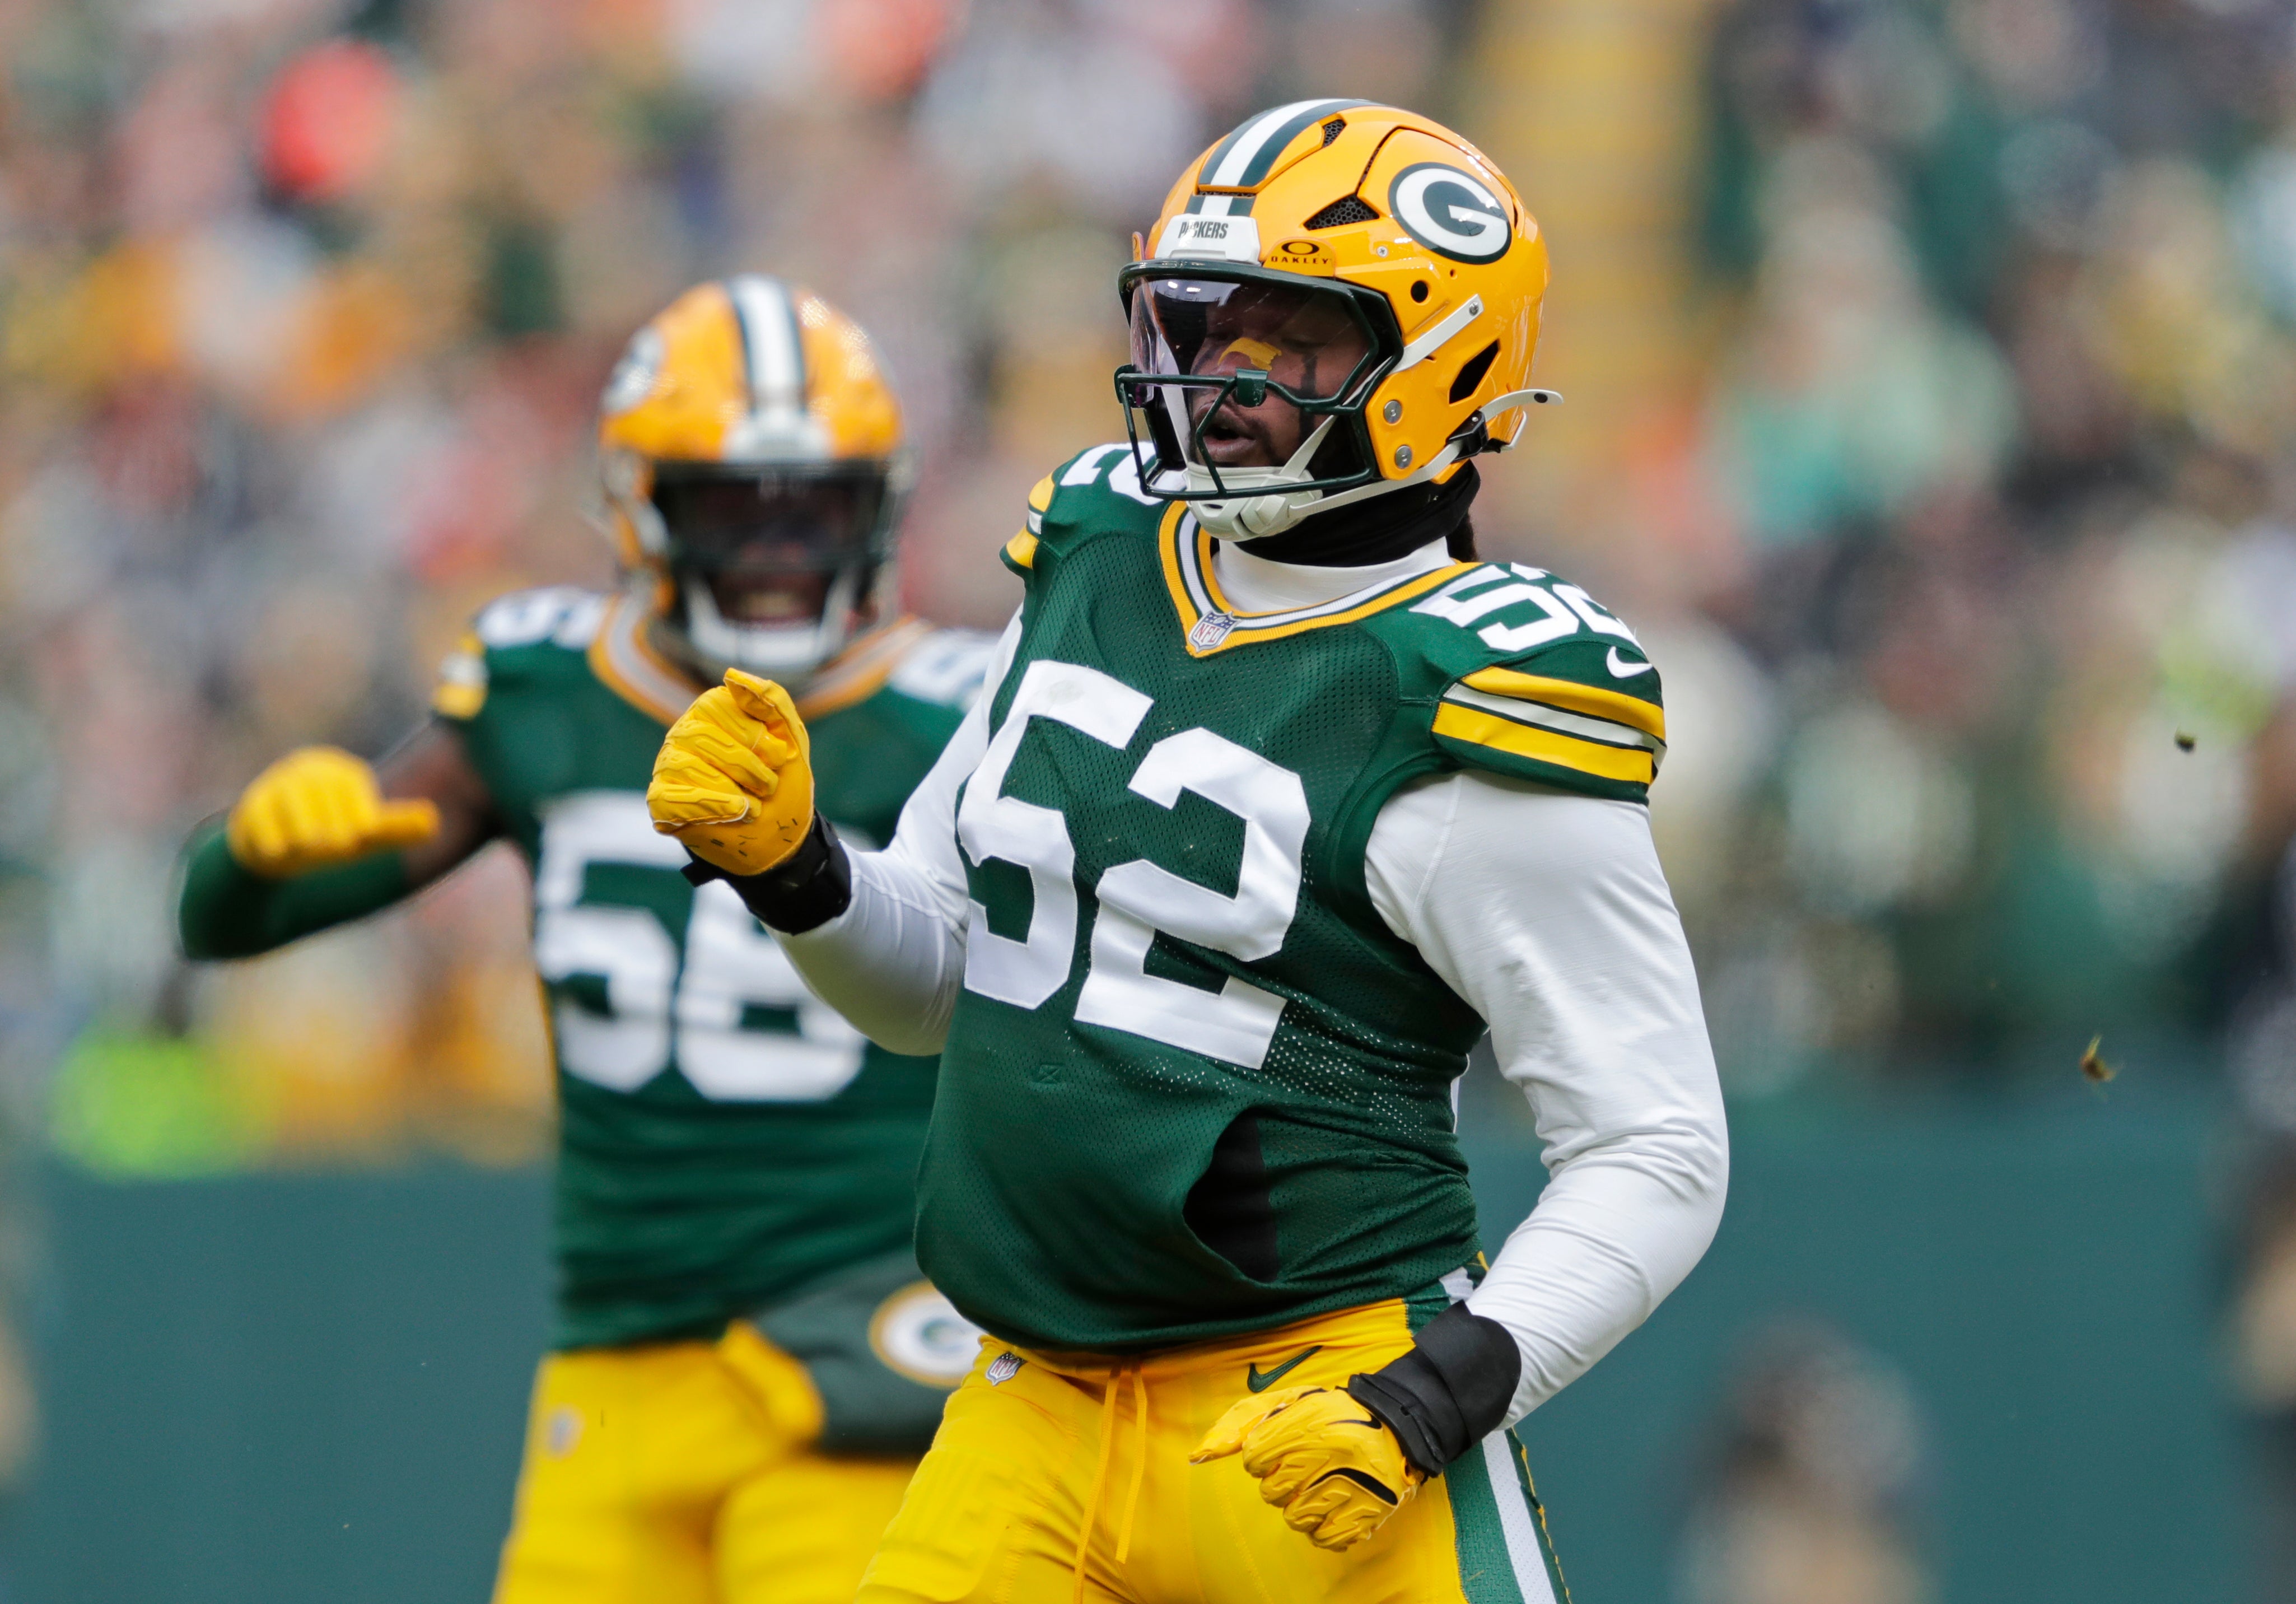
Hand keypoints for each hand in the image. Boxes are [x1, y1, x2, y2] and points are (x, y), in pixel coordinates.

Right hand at [225, 747, 439, 877]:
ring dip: (305, 842)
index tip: (357, 836)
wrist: (273, 846)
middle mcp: (308, 771)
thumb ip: (396, 827)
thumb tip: (433, 821)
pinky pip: (268, 834)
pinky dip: (276, 846)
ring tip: (305, 845)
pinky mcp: (250, 808)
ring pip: (299, 824)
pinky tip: (277, 850)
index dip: (358, 823)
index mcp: (341, 772)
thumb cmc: (329, 836)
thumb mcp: (366, 835)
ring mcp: (276, 786)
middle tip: (332, 844)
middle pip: (329, 816)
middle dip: (332, 837)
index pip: (358, 804)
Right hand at [648, 670, 816, 874]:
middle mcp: (684, 733)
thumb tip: (732, 675)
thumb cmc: (782, 781)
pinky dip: (709, 807)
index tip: (780, 757)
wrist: (780, 837)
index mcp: (712, 711)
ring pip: (685, 766)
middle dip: (747, 766)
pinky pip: (669, 799)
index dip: (754, 734)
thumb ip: (771, 701)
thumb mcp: (791, 738)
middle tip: (769, 785)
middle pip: (701, 736)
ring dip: (733, 791)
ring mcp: (669, 767)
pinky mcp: (661, 802)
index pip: (717, 705)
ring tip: (754, 805)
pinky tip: (734, 814)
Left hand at [1190, 1385, 1424, 1550]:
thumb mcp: (1288, 1403)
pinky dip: (1322, 1528)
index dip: (1263, 1457)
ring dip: (1300, 1506)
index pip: (1255, 1457)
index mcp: (1308, 1422)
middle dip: (1281, 1483)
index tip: (1281, 1450)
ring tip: (1318, 1486)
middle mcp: (1331, 1453)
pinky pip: (1325, 1538)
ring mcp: (1352, 1484)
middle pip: (1273, 1492)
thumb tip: (1199, 1454)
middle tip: (1303, 1468)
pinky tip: (1332, 1506)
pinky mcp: (1369, 1510)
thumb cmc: (1332, 1414)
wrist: (1397, 1425)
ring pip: (1296, 1518)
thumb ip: (1241, 1423)